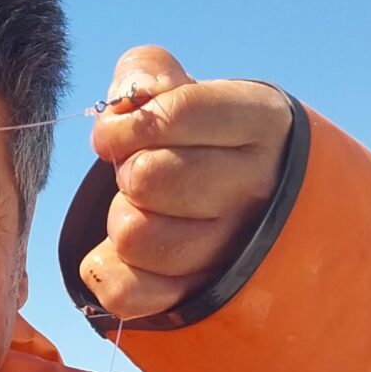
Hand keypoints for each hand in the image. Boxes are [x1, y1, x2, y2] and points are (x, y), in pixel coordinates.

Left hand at [78, 47, 291, 323]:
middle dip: (127, 172)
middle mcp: (256, 188)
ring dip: (121, 220)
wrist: (258, 208)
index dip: (126, 124)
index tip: (115, 134)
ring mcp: (233, 249)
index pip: (177, 113)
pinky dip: (109, 272)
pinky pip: (124, 292)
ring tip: (145, 212)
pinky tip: (130, 255)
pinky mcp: (200, 297)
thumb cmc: (210, 142)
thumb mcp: (191, 92)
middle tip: (140, 174)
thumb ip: (149, 74)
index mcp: (260, 123)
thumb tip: (127, 101)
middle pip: (148, 177)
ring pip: (134, 236)